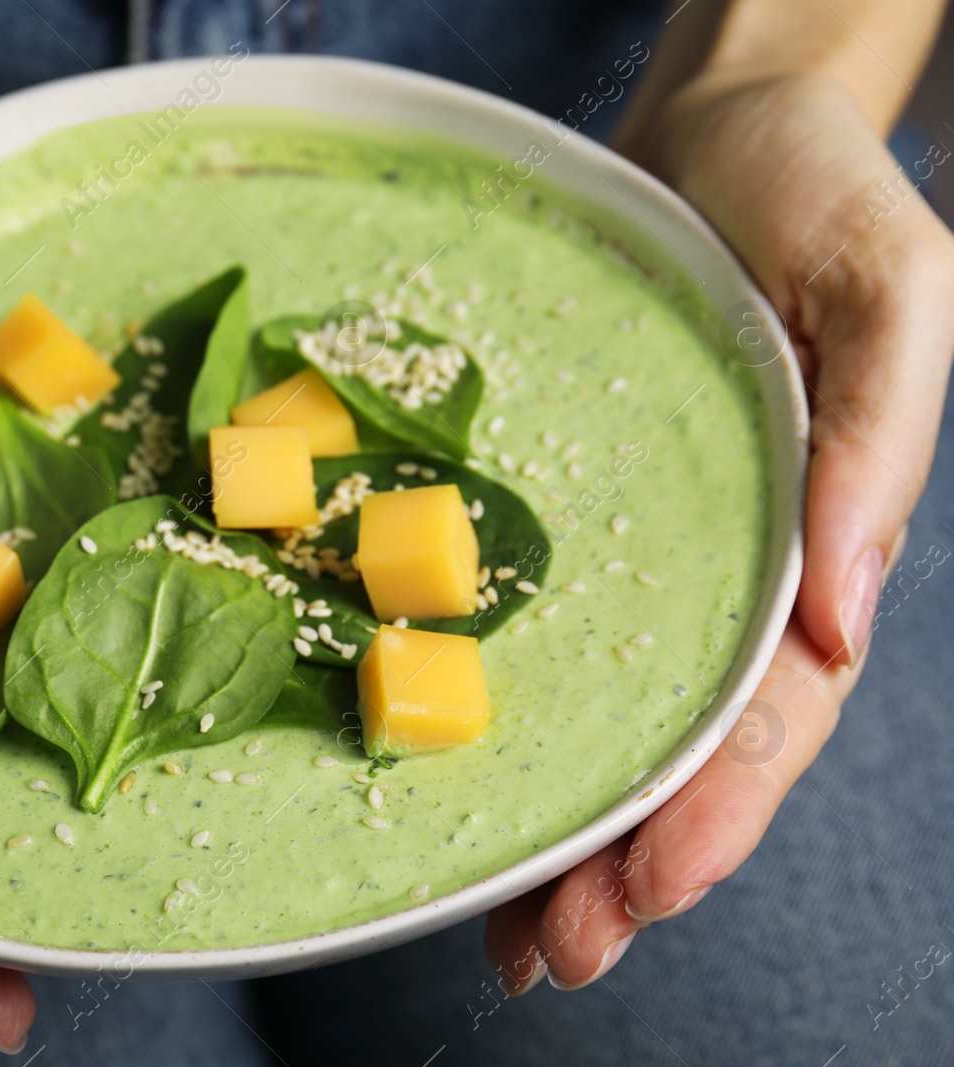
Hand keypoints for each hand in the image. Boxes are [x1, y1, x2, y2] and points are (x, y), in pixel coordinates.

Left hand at [484, 71, 953, 990]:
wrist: (713, 130)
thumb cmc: (814, 192)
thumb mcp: (890, 288)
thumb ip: (878, 438)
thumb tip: (849, 613)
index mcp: (816, 544)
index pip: (774, 709)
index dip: (717, 808)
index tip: (650, 891)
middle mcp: (728, 572)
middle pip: (684, 747)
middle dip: (626, 861)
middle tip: (550, 956)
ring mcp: (643, 554)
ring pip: (607, 717)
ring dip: (565, 831)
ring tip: (509, 935)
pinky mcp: (562, 513)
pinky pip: (534, 628)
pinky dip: (504, 716)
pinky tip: (458, 787)